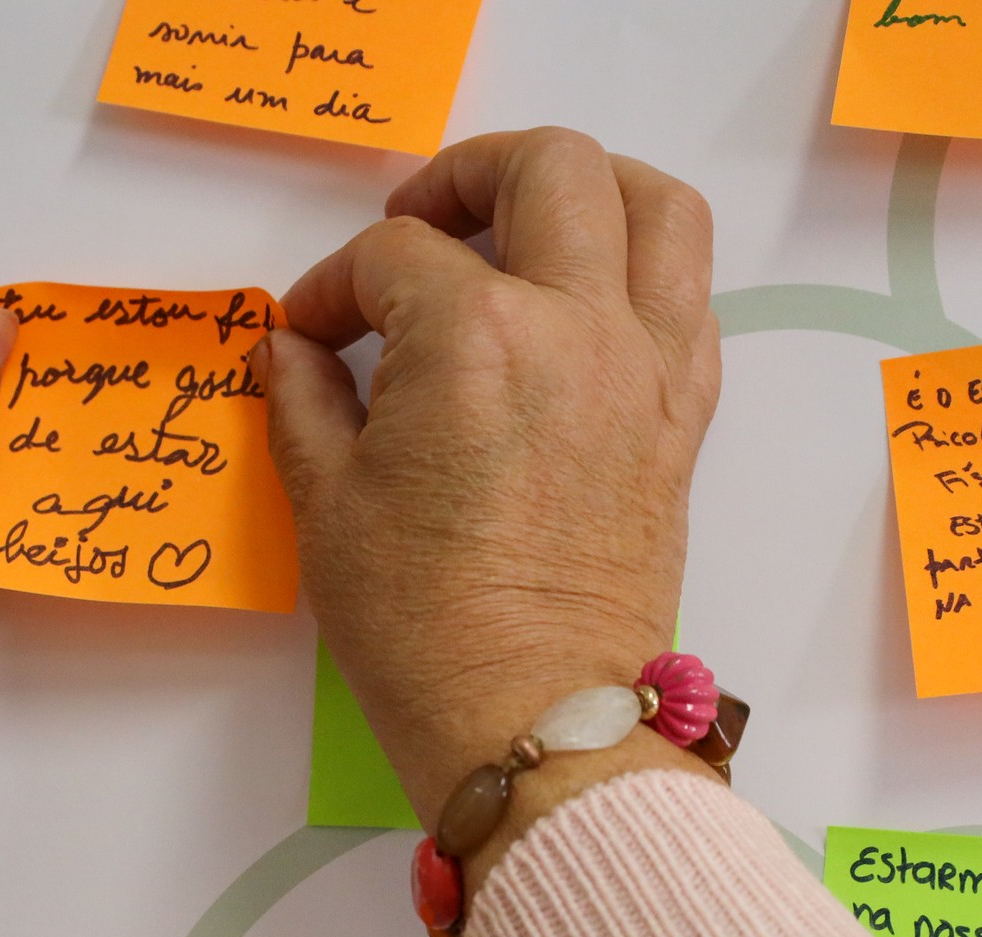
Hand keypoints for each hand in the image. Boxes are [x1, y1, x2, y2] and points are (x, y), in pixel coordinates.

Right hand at [258, 128, 723, 861]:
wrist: (534, 720)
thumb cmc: (423, 628)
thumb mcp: (328, 505)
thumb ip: (304, 401)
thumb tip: (292, 349)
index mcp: (475, 336)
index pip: (395, 259)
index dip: (335, 287)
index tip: (309, 335)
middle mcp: (577, 326)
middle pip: (547, 171)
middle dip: (467, 177)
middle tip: (417, 227)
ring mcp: (647, 366)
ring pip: (656, 206)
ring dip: (589, 189)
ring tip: (527, 223)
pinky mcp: (684, 415)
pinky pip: (688, 294)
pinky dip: (639, 271)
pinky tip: (579, 309)